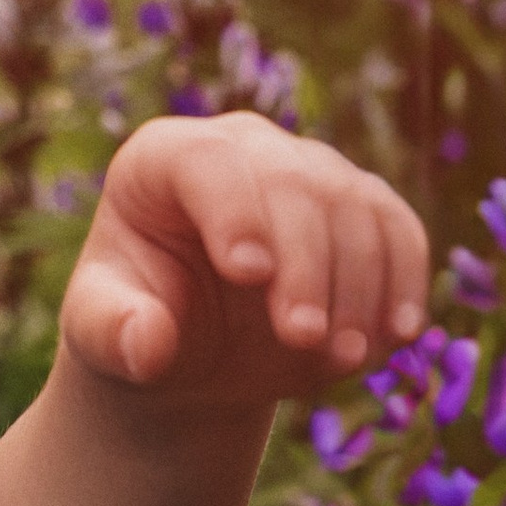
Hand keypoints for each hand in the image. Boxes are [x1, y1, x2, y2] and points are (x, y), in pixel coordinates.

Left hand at [61, 113, 429, 410]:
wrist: (192, 347)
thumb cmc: (136, 325)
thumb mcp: (102, 334)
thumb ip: (111, 334)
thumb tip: (147, 342)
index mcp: (164, 158)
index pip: (206, 162)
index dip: (234, 211)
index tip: (247, 274)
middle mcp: (244, 147)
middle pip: (294, 184)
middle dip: (305, 264)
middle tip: (303, 338)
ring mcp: (309, 170)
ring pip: (356, 206)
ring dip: (359, 284)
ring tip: (344, 357)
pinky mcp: (360, 207)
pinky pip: (398, 230)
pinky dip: (403, 282)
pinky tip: (397, 336)